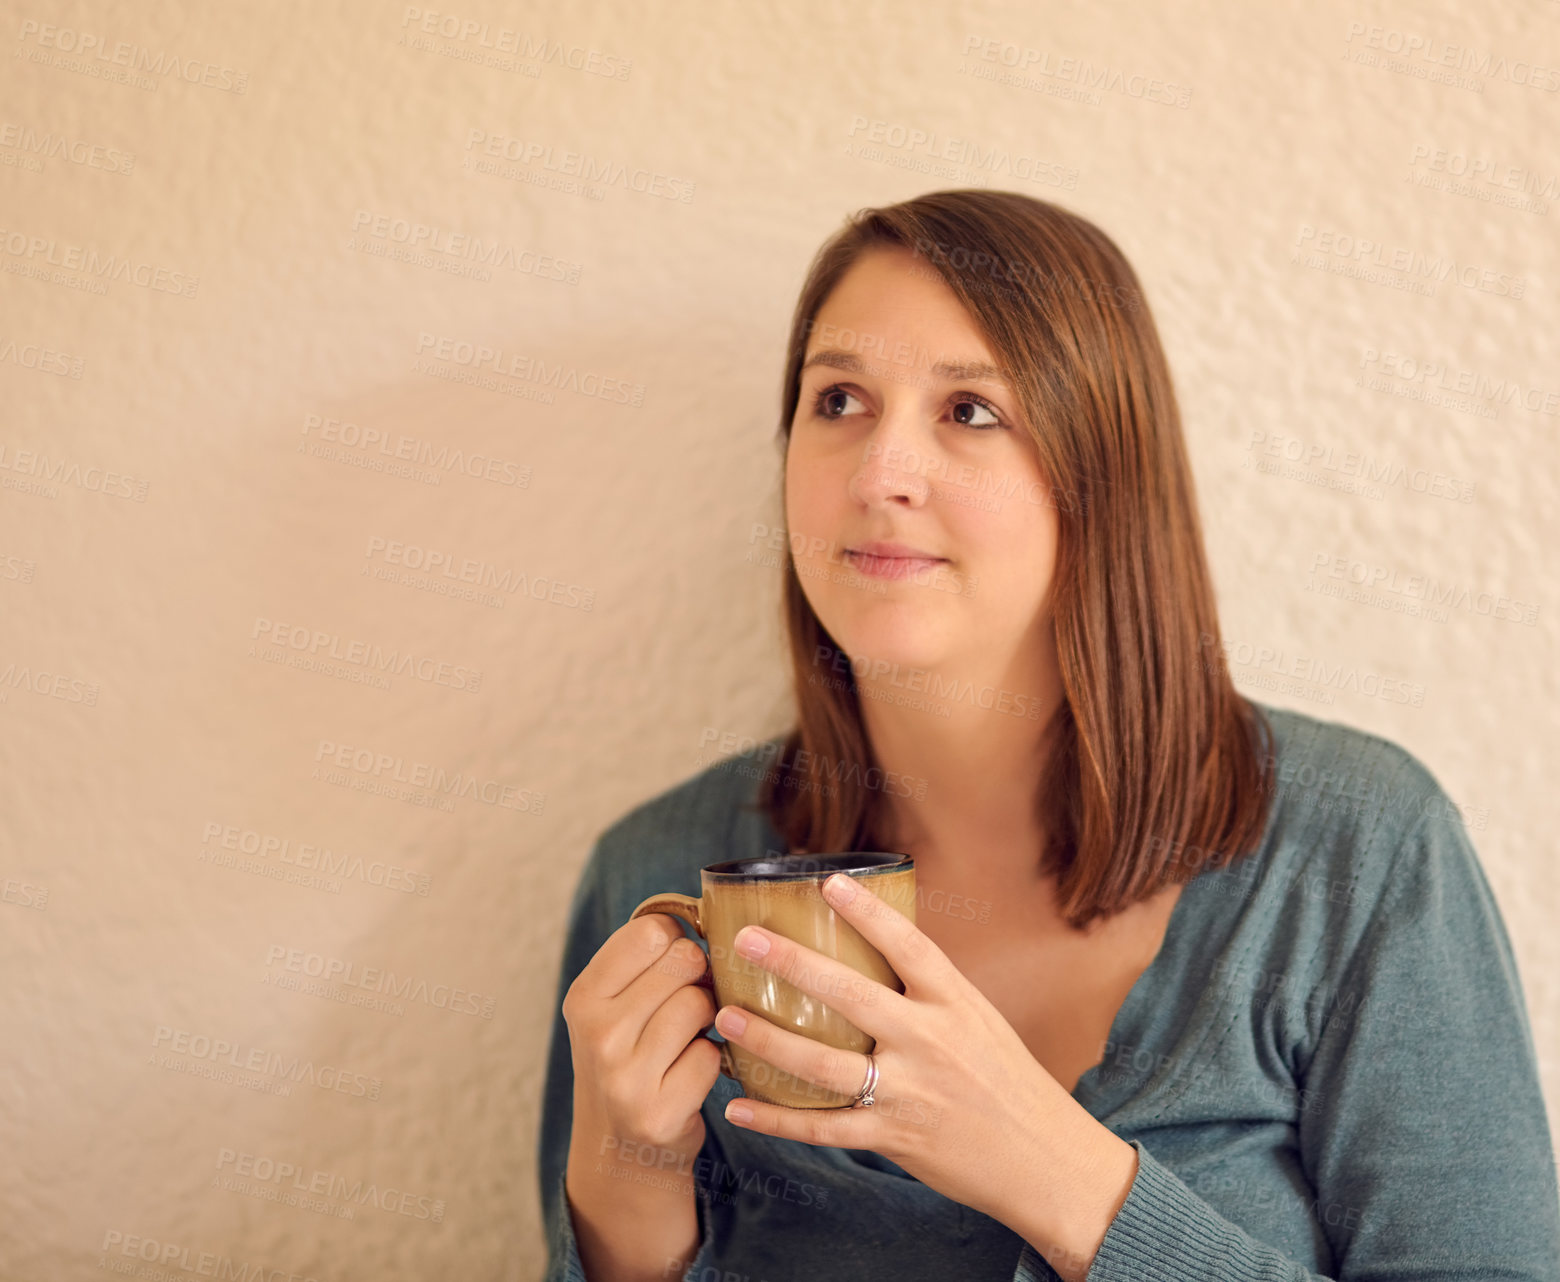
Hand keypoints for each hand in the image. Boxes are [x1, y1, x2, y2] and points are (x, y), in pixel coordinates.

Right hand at [562, 913, 721, 1168]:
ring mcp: (626, 1077)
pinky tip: (690, 1073)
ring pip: (700, 1004)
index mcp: (584, 996)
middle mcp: (597, 1034)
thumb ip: (644, 960)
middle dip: (697, 977)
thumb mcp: (612, 1005)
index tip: (672, 962)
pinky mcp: (660, 1113)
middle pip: (683, 961)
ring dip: (708, 1019)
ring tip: (689, 1035)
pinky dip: (712, 1061)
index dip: (675, 940)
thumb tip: (708, 915)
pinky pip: (712, 1056)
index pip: (650, 931)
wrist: (618, 1147)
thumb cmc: (627, 1055)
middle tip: (687, 1002)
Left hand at [711, 872, 1136, 1278]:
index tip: (828, 882)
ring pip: (823, 1065)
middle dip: (794, 965)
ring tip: (725, 1018)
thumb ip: (930, 992)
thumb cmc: (1009, 1082)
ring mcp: (911, 1092)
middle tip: (745, 941)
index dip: (869, 912)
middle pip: (852, 996)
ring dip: (767, 1040)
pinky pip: (824, 1128)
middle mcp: (931, 1042)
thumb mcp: (980, 1021)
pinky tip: (739, 1109)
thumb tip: (877, 946)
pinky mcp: (896, 1138)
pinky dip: (777, 1121)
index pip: (909, 946)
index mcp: (956, 1005)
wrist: (1045, 1160)